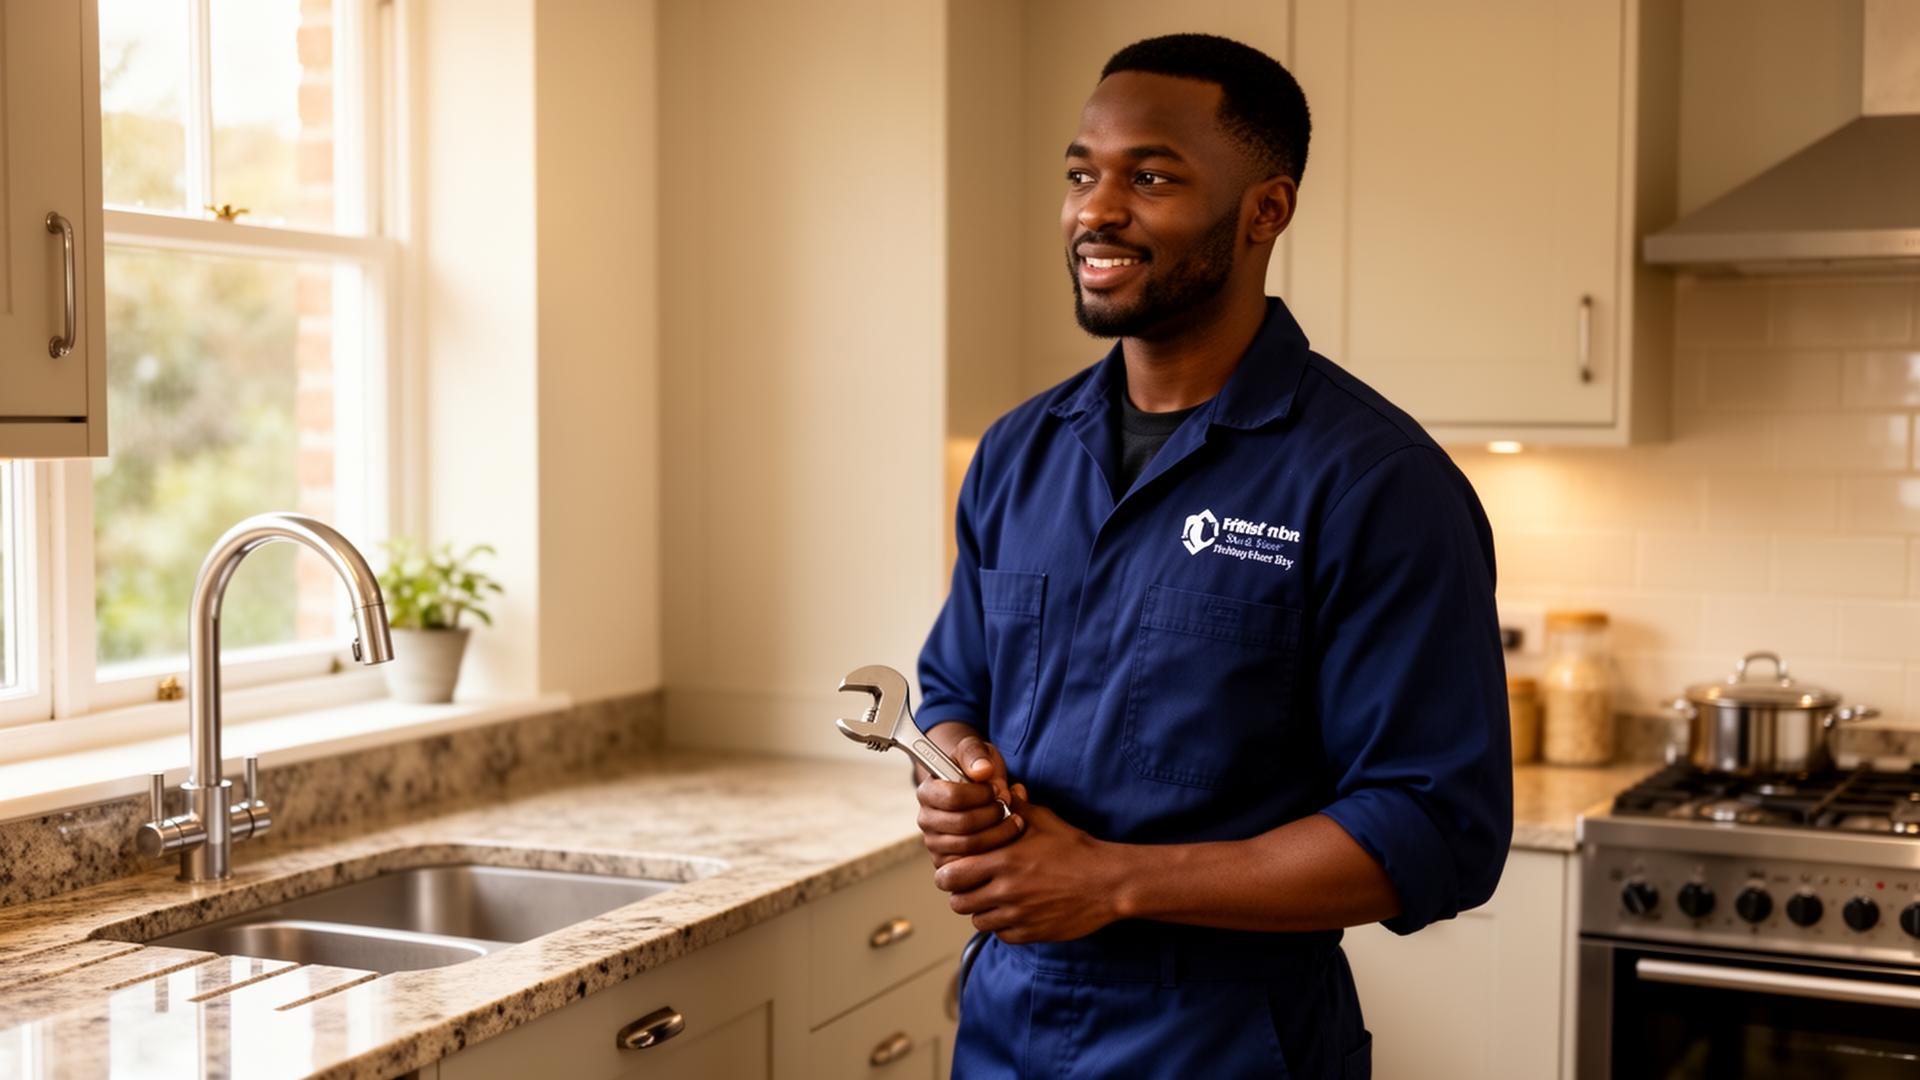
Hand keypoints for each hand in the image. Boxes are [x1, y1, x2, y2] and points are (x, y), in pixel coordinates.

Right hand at [915, 735, 1022, 867]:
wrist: (978, 789)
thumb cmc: (976, 769)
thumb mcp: (976, 751)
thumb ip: (976, 755)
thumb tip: (982, 771)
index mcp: (927, 792)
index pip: (952, 797)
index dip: (981, 794)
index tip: (997, 788)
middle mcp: (926, 820)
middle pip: (963, 824)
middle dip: (993, 814)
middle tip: (1008, 805)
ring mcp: (936, 844)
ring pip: (970, 847)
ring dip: (1000, 833)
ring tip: (1016, 819)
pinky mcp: (950, 863)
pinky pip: (974, 865)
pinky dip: (997, 852)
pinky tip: (1009, 836)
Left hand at [935, 786, 1124, 943]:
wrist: (1108, 882)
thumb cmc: (1076, 849)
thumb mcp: (1044, 821)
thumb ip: (1016, 808)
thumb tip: (1001, 790)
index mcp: (1003, 860)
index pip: (950, 875)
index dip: (949, 872)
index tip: (957, 868)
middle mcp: (1005, 891)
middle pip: (957, 902)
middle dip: (961, 893)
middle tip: (972, 885)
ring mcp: (1017, 915)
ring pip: (977, 920)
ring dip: (981, 910)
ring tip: (994, 898)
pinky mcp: (1030, 933)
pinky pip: (1001, 935)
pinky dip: (1002, 925)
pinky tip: (1014, 911)